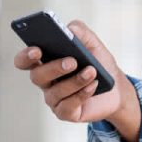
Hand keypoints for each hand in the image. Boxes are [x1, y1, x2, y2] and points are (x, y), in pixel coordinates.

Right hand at [12, 20, 140, 140]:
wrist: (117, 88)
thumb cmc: (99, 64)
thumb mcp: (93, 44)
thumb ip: (80, 32)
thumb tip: (68, 28)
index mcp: (46, 61)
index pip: (25, 60)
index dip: (26, 56)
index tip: (36, 50)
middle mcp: (46, 81)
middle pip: (37, 76)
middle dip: (54, 68)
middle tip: (72, 61)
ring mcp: (54, 98)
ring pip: (55, 92)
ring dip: (75, 81)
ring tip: (92, 71)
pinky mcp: (65, 113)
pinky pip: (67, 106)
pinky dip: (82, 94)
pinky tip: (93, 85)